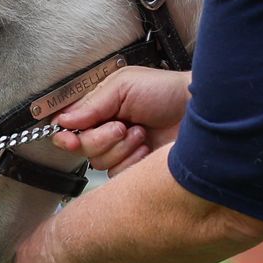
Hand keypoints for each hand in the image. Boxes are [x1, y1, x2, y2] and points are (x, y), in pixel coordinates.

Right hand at [50, 67, 191, 174]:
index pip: (70, 127)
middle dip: (100, 139)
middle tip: (122, 126)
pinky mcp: (137, 168)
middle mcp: (108, 129)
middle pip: (82, 148)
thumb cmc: (167, 92)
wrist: (200, 111)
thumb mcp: (124, 86)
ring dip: (120, 148)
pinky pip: (118, 175)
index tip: (69, 138)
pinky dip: (132, 161)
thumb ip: (91, 104)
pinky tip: (147, 148)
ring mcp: (123, 150)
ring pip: (99, 163)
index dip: (66, 136)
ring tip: (141, 133)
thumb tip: (63, 121)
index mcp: (102, 108)